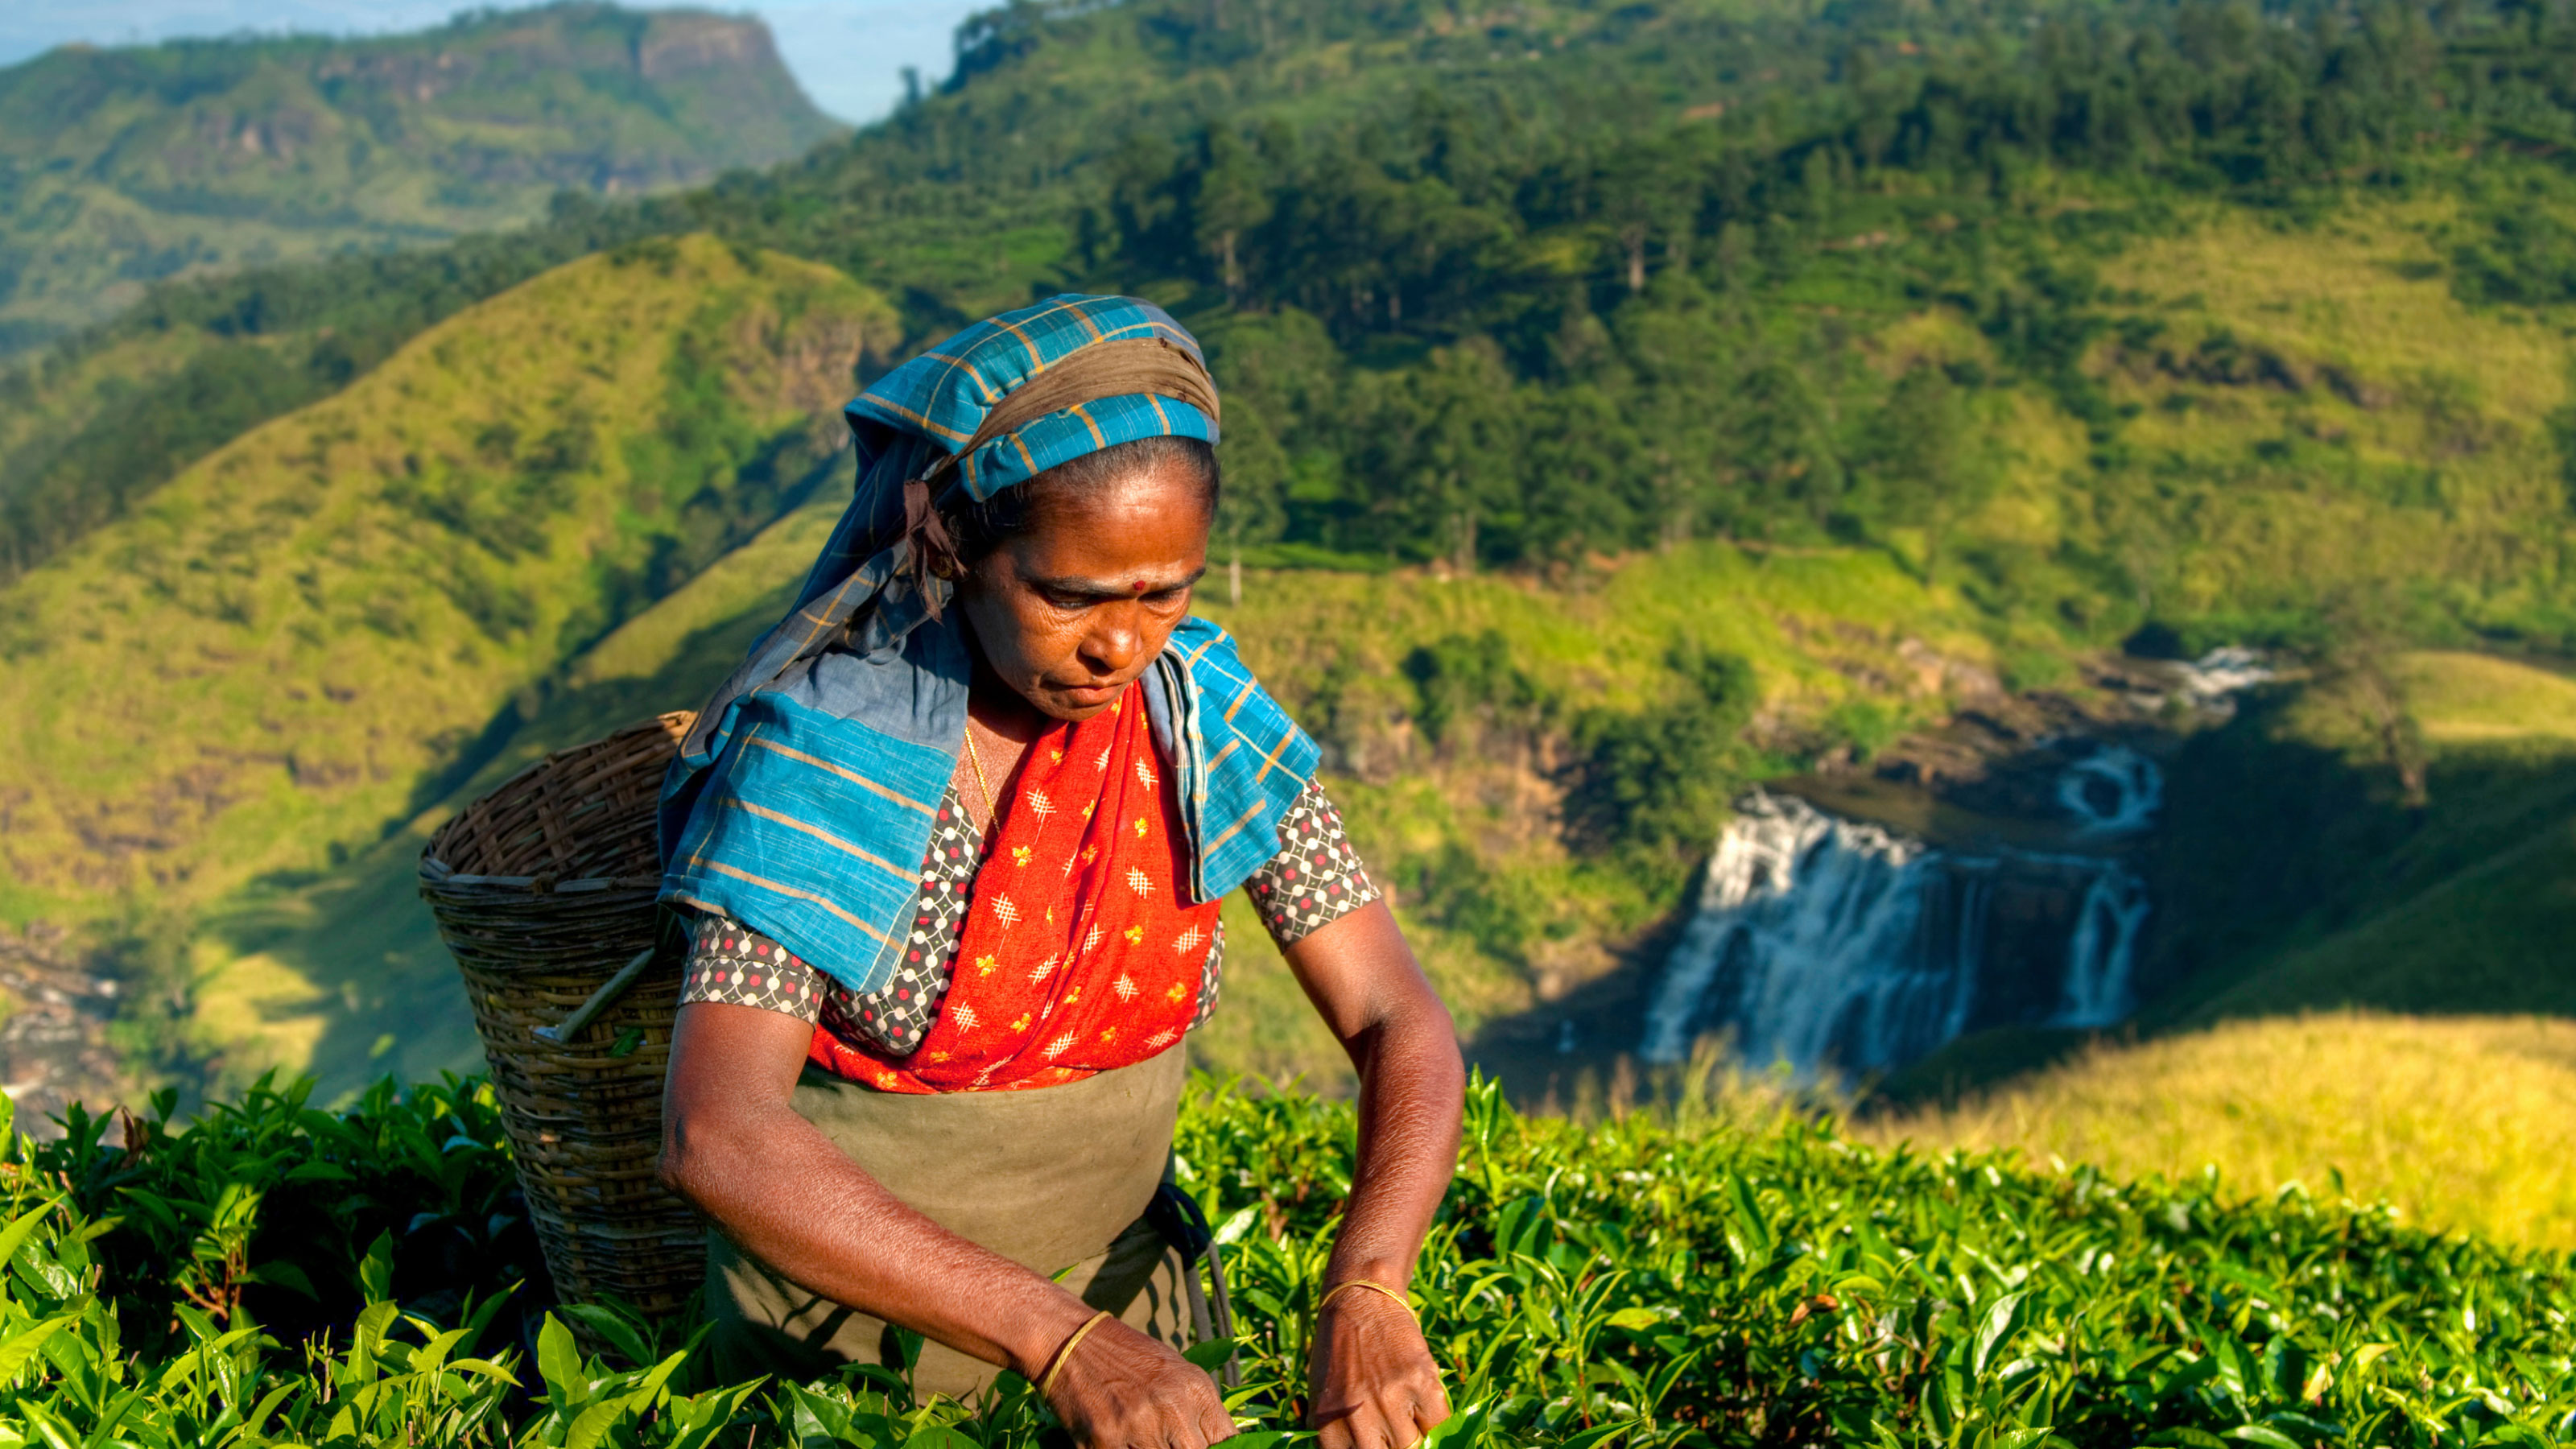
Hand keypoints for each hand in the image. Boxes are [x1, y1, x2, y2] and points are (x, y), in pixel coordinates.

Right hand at [1045, 1317, 1236, 1448]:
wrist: (1071, 1341)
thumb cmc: (1126, 1357)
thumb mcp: (1175, 1373)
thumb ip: (1197, 1411)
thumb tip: (1216, 1446)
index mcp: (1195, 1389)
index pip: (1226, 1442)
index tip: (1200, 1446)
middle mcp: (1172, 1408)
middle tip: (1164, 1443)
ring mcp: (1138, 1426)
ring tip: (1137, 1435)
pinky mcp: (1104, 1440)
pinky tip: (1115, 1441)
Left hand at [1308, 1288, 1448, 1448]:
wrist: (1361, 1298)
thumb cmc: (1338, 1351)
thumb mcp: (1323, 1396)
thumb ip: (1338, 1434)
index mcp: (1328, 1424)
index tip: (1380, 1444)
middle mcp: (1358, 1416)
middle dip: (1392, 1448)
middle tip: (1395, 1435)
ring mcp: (1391, 1400)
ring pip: (1415, 1447)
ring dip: (1416, 1438)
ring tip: (1410, 1421)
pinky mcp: (1421, 1382)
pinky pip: (1440, 1425)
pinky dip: (1437, 1424)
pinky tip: (1427, 1412)